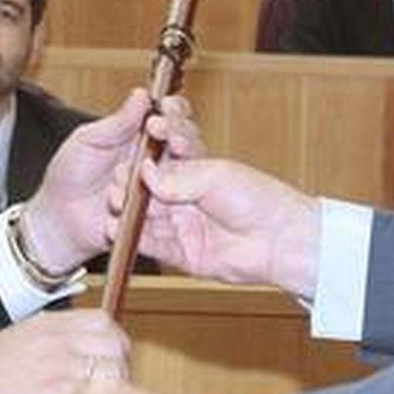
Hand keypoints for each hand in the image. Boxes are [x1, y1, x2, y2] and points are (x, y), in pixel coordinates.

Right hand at [0, 310, 128, 393]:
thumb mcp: (12, 344)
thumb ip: (44, 341)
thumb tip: (67, 347)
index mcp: (45, 325)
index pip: (102, 320)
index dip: (113, 342)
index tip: (110, 360)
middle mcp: (55, 340)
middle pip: (114, 342)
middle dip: (121, 364)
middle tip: (112, 386)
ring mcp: (57, 365)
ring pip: (111, 369)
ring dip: (112, 389)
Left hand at [23, 90, 200, 272]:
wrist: (59, 216)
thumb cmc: (71, 174)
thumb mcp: (88, 141)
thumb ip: (117, 122)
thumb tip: (142, 95)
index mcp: (143, 134)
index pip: (172, 116)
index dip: (175, 111)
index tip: (166, 110)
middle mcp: (158, 159)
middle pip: (189, 144)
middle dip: (182, 139)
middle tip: (170, 141)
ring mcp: (161, 188)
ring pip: (184, 177)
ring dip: (160, 174)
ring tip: (128, 177)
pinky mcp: (158, 215)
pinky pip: (170, 208)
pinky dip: (150, 204)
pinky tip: (121, 202)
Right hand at [133, 157, 321, 297]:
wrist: (278, 240)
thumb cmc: (256, 199)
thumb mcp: (213, 176)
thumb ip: (176, 176)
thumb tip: (145, 172)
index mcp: (196, 171)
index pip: (162, 157)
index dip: (147, 151)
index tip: (137, 141)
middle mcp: (186, 198)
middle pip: (148, 189)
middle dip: (130, 182)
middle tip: (120, 178)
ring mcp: (183, 225)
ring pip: (146, 216)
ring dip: (128, 209)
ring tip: (114, 202)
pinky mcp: (182, 253)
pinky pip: (152, 244)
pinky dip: (134, 237)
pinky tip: (117, 228)